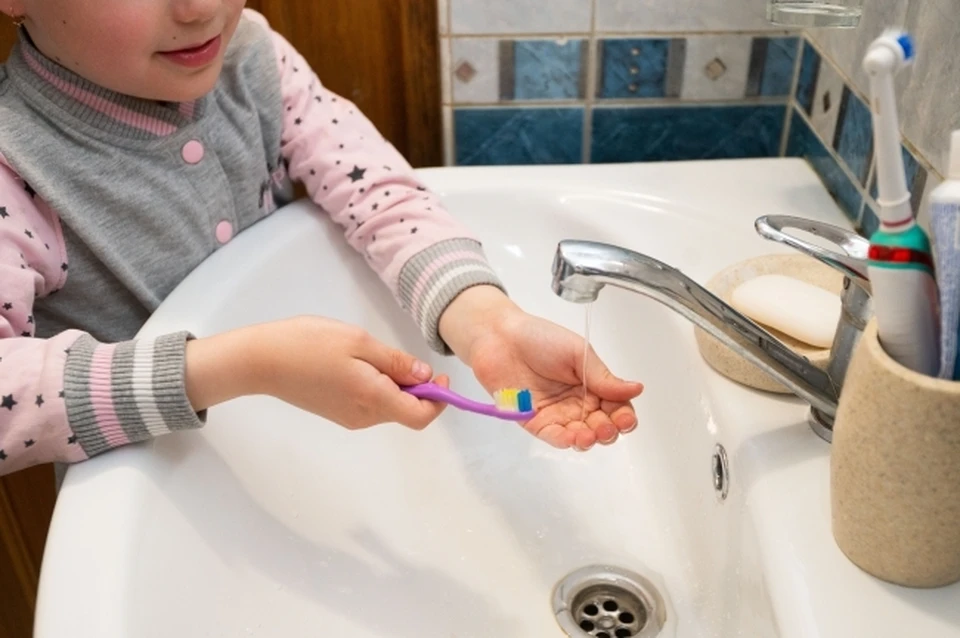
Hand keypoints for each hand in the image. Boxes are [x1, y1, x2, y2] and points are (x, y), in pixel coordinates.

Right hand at [186, 316, 447, 429]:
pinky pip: (370, 404)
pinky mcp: (337, 412)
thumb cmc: (308, 344)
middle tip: (402, 357)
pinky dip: (377, 387)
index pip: (422, 417)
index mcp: (373, 400)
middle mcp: (364, 416)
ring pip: (388, 407)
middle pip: (406, 412)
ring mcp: (349, 417)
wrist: (261, 360)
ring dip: (395, 385)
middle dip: (416, 388)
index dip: (439, 400)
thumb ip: (396, 362)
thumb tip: (425, 377)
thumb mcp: (359, 342)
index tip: (439, 376)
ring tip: (372, 355)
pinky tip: (357, 363)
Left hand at [440, 287, 643, 450]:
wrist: (500, 336)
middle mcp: (576, 402)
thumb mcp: (579, 353)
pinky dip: (566, 440)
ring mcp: (556, 414)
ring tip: (592, 434)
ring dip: (590, 439)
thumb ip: (604, 377)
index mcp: (591, 384)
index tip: (625, 418)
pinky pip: (554, 436)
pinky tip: (575, 437)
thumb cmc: (539, 338)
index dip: (623, 416)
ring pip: (580, 435)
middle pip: (601, 425)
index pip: (616, 407)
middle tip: (609, 426)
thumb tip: (636, 389)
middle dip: (609, 430)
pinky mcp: (534, 421)